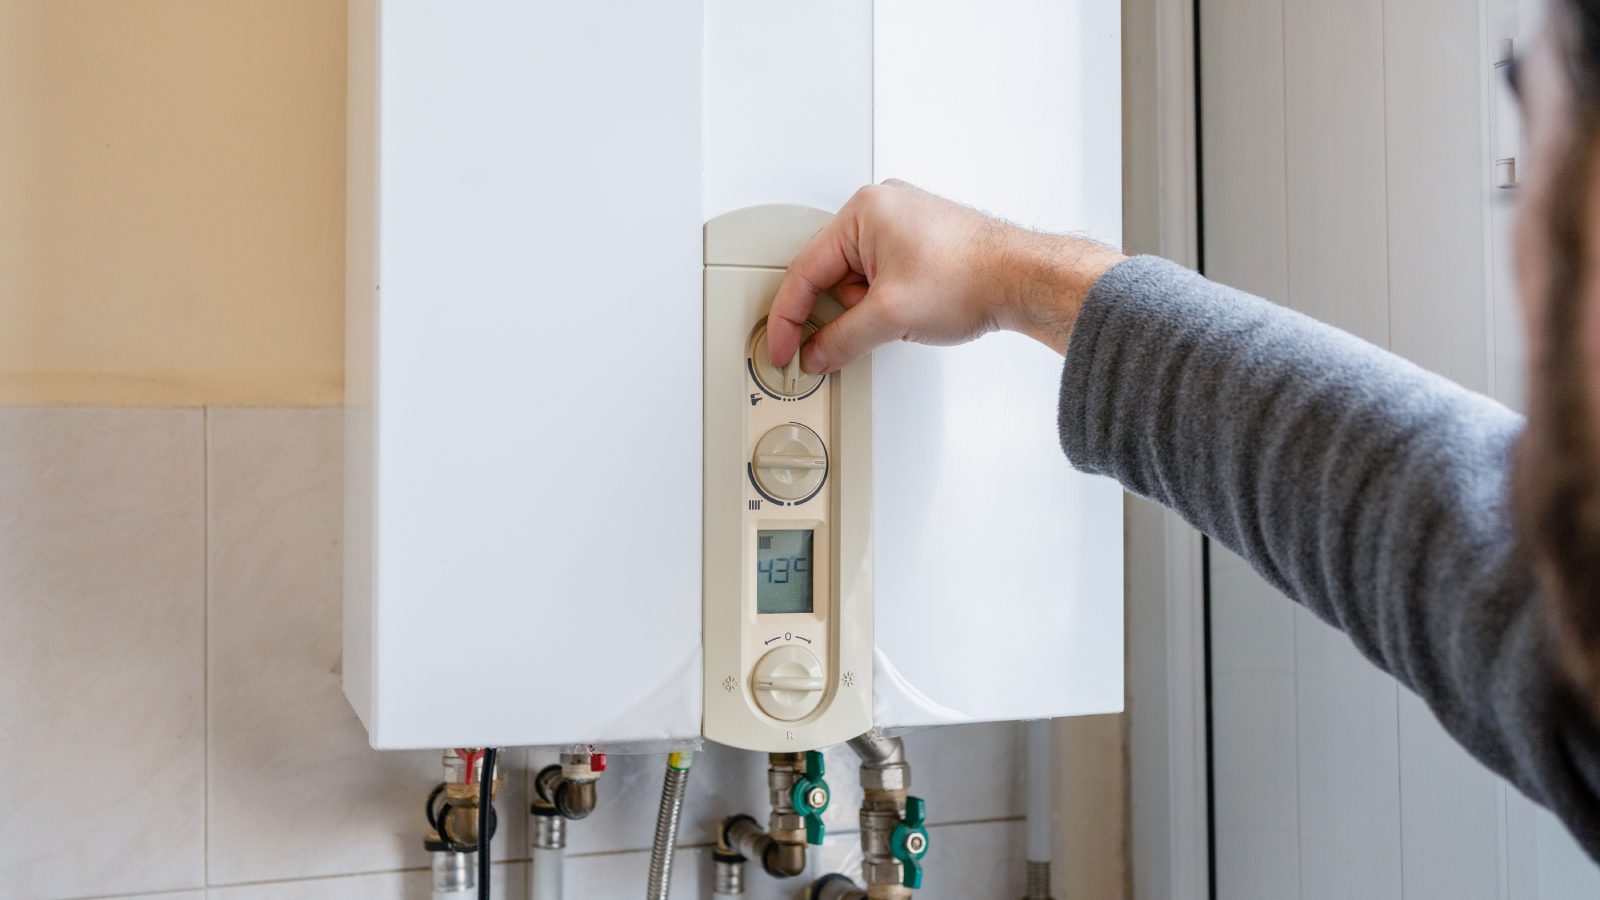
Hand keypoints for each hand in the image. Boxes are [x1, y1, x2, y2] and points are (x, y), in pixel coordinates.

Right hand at [767, 180, 1125, 373]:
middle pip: (831, 275)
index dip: (787, 318)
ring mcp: (906, 223)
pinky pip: (885, 277)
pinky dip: (888, 303)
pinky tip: (912, 315)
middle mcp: (883, 208)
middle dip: (841, 312)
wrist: (1027, 280)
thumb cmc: (973, 276)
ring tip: (904, 319)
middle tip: (852, 338)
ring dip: (869, 310)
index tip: (781, 349)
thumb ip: (841, 340)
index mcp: (864, 211)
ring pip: (859, 280)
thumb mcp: (889, 317)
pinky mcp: (925, 242)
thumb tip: (818, 354)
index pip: (804, 270)